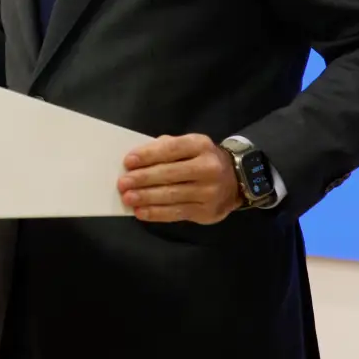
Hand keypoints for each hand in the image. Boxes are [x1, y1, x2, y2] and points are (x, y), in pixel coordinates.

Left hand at [117, 134, 240, 223]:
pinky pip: (177, 213)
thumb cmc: (200, 159)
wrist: (236, 180)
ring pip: (172, 195)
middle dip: (143, 179)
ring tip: (128, 198)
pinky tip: (141, 212)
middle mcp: (209, 168)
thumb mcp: (187, 146)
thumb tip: (135, 161)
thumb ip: (164, 148)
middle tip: (122, 183)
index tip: (128, 162)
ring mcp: (210, 191)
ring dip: (146, 198)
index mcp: (200, 145)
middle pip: (170, 174)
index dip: (148, 155)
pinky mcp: (208, 211)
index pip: (171, 149)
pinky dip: (156, 213)